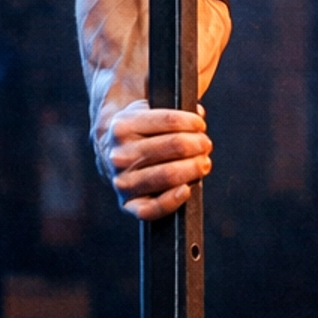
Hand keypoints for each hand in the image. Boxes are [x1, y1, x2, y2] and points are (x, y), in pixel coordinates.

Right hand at [94, 99, 211, 218]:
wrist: (111, 154)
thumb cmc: (139, 132)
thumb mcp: (148, 110)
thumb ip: (173, 109)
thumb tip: (198, 114)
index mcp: (122, 126)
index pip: (170, 120)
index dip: (193, 122)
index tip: (200, 124)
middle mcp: (119, 155)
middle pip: (175, 146)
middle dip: (199, 144)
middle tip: (205, 144)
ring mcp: (122, 181)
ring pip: (168, 175)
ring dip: (194, 167)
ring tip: (203, 162)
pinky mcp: (127, 204)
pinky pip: (151, 209)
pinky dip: (172, 201)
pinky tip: (186, 189)